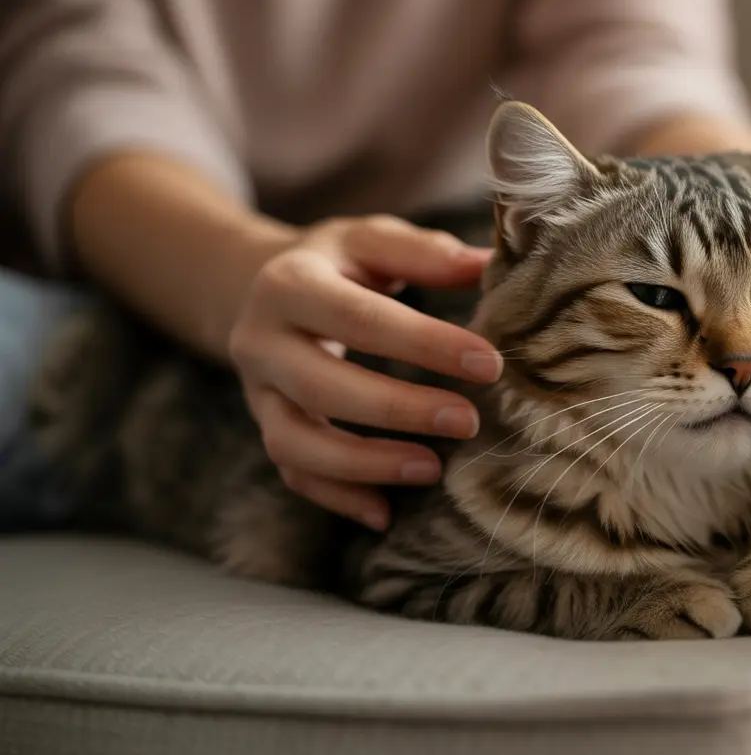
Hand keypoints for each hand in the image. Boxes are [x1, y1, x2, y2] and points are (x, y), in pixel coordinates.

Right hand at [227, 215, 501, 529]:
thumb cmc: (338, 264)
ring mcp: (256, 391)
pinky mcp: (264, 427)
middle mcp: (261, 340)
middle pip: (323, 386)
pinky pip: (292, 473)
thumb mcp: (372, 242)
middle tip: (468, 421)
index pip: (360, 318)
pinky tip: (385, 512)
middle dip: (398, 410)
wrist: (258, 288)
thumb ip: (426, 253)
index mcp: (290, 283)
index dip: (425, 344)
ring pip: (296, 442)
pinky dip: (337, 497)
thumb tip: (491, 262)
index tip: (489, 364)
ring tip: (433, 470)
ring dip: (365, 464)